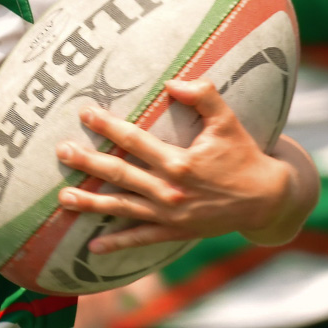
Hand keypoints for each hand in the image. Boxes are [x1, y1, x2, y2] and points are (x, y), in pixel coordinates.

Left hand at [54, 79, 308, 251]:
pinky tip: (92, 246)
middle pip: (119, 175)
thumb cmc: (243, 155)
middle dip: (87, 163)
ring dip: (91, 203)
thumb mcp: (228, 121)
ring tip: (62, 197)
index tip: (84, 113)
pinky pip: (141, 239)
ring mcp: (170, 215)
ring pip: (122, 208)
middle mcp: (169, 190)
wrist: (267, 200)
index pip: (134, 141)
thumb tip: (173, 81)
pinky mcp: (175, 232)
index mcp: (179, 162)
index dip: (108, 126)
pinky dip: (117, 243)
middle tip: (61, 151)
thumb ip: (203, 96)